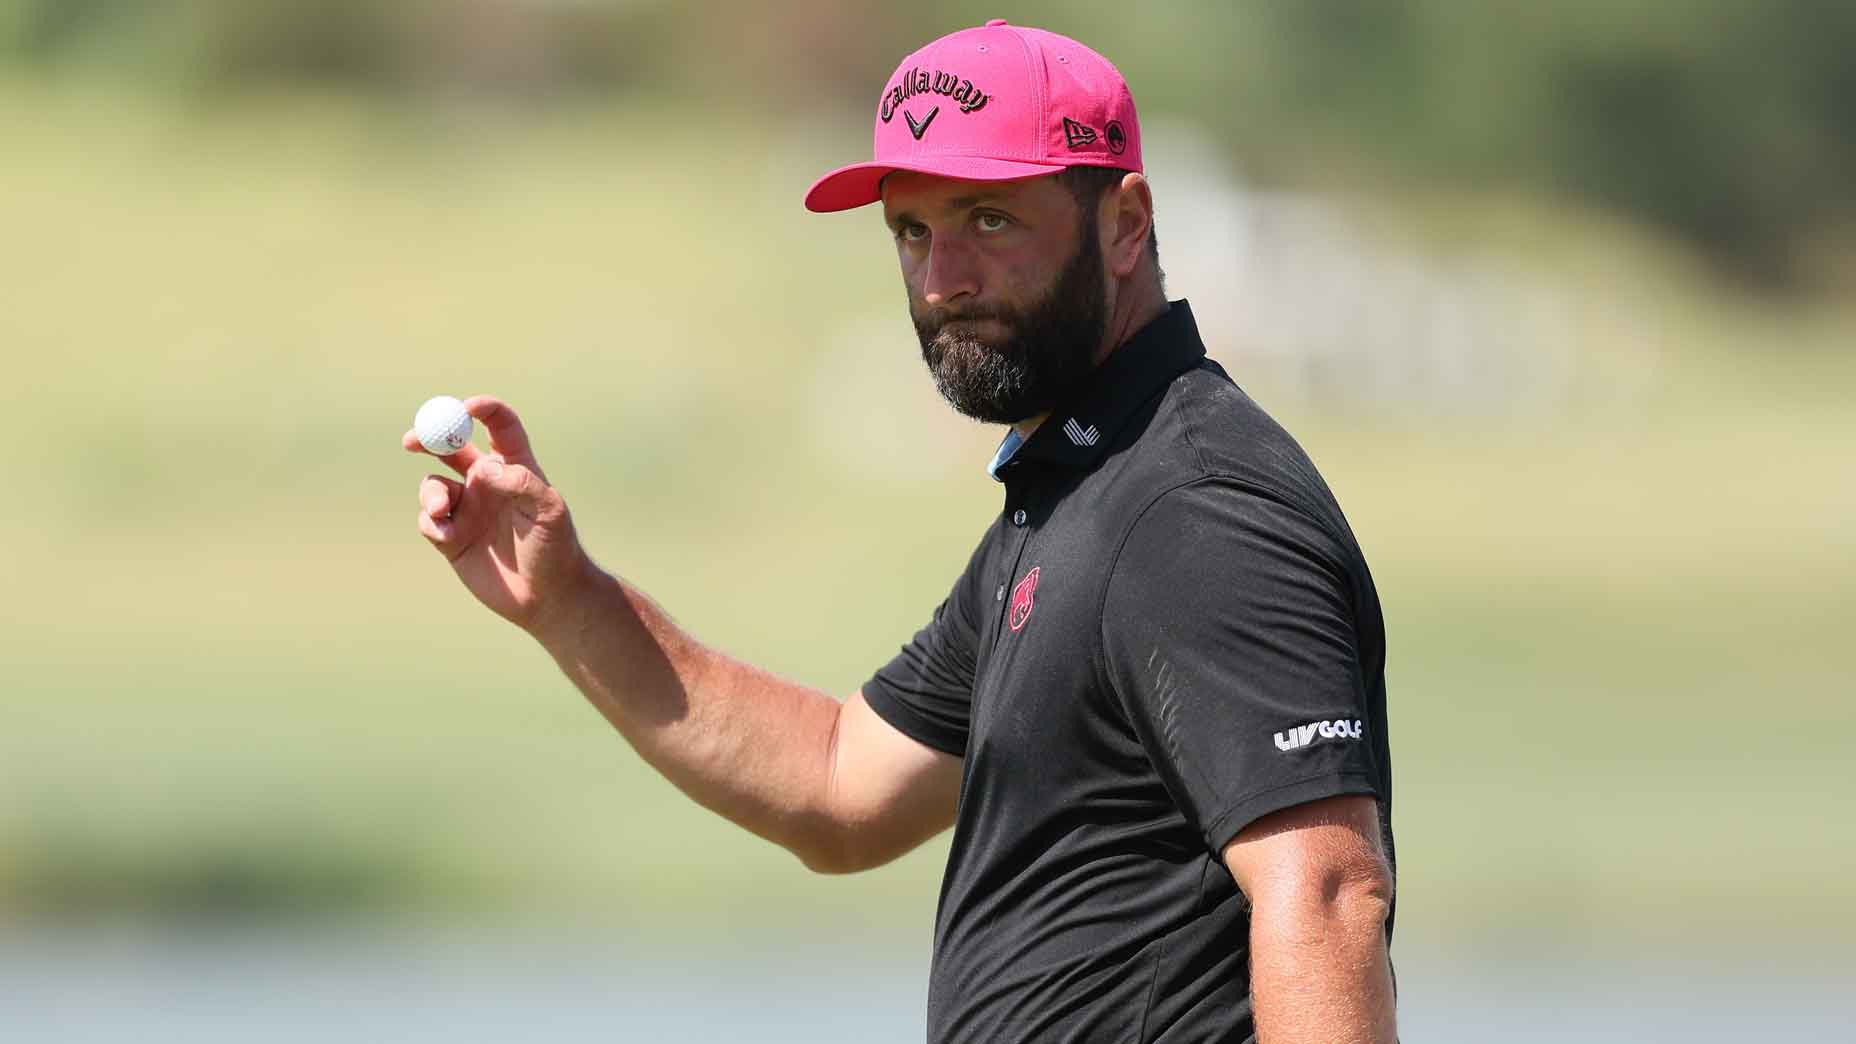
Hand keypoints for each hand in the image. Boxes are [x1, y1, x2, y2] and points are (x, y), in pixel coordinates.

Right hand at [404, 396, 589, 632]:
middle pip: (452, 446)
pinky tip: (446, 537)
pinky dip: (431, 522)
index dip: (483, 410)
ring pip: (433, 484)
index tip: (466, 408)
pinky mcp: (451, 537)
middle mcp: (487, 482)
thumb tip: (483, 468)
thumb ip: (520, 483)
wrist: (546, 596)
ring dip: (431, 493)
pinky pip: (429, 519)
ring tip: (442, 510)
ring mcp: (467, 509)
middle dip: (429, 437)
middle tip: (412, 440)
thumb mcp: (549, 511)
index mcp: (514, 466)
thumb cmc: (556, 548)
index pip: (499, 425)